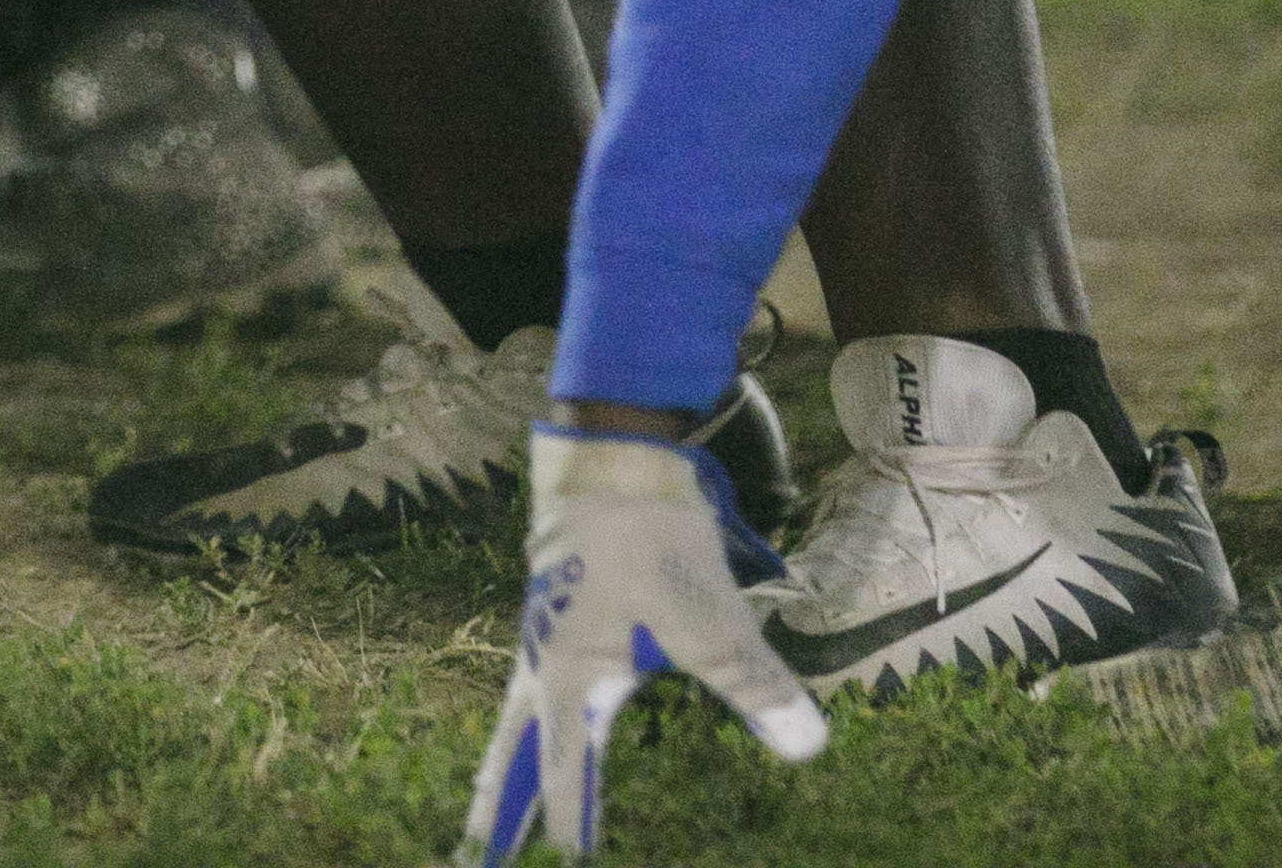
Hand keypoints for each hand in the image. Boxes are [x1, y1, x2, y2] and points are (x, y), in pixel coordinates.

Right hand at [464, 431, 829, 859]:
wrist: (612, 454)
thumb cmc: (654, 538)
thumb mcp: (711, 618)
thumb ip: (753, 686)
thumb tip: (807, 747)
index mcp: (570, 680)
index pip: (568, 778)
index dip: (574, 830)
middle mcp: (544, 667)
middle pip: (513, 760)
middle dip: (496, 817)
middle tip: (474, 863)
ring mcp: (542, 638)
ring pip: (515, 725)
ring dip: (505, 773)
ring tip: (494, 818)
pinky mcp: (554, 613)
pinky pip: (530, 692)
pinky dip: (524, 729)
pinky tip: (539, 726)